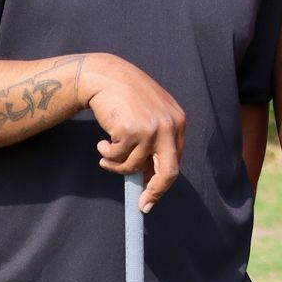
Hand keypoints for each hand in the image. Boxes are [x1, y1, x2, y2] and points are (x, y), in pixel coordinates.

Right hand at [80, 55, 185, 211]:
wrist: (105, 76)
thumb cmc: (126, 96)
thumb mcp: (150, 115)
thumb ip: (155, 142)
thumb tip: (149, 179)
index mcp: (178, 122)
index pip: (175, 161)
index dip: (162, 182)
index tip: (152, 197)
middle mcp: (169, 126)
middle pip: (168, 172)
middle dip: (155, 192)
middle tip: (143, 205)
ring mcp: (151, 129)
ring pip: (134, 166)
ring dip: (116, 165)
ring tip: (105, 152)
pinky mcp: (131, 131)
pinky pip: (117, 157)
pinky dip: (107, 153)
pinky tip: (102, 141)